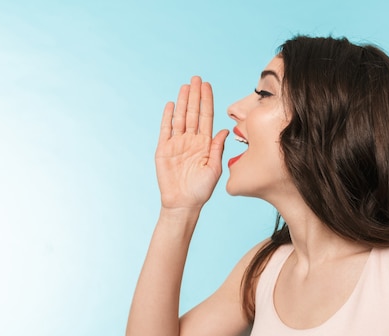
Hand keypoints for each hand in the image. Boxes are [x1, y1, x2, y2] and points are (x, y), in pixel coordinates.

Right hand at [155, 76, 228, 208]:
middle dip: (195, 96)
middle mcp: (191, 141)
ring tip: (185, 86)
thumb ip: (217, 149)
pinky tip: (171, 105)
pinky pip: (165, 130)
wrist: (183, 204)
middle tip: (196, 79)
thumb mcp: (214, 169)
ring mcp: (177, 144)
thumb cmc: (201, 190)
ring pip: (180, 118)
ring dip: (183, 102)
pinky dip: (167, 117)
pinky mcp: (163, 149)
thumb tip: (224, 130)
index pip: (206, 118)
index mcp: (205, 144)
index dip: (207, 101)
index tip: (208, 86)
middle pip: (193, 113)